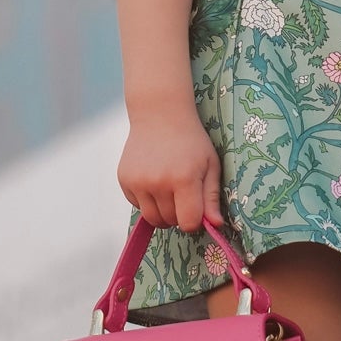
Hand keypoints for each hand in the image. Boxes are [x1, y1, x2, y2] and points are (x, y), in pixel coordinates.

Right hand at [118, 101, 222, 231]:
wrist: (160, 115)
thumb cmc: (191, 140)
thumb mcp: (210, 165)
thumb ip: (212, 197)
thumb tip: (216, 225)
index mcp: (184, 179)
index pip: (188, 223)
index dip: (194, 221)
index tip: (196, 208)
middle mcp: (158, 182)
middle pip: (169, 222)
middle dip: (178, 215)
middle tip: (183, 194)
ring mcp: (138, 182)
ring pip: (151, 217)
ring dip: (162, 211)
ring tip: (169, 190)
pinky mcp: (124, 180)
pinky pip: (137, 206)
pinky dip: (147, 201)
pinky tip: (154, 181)